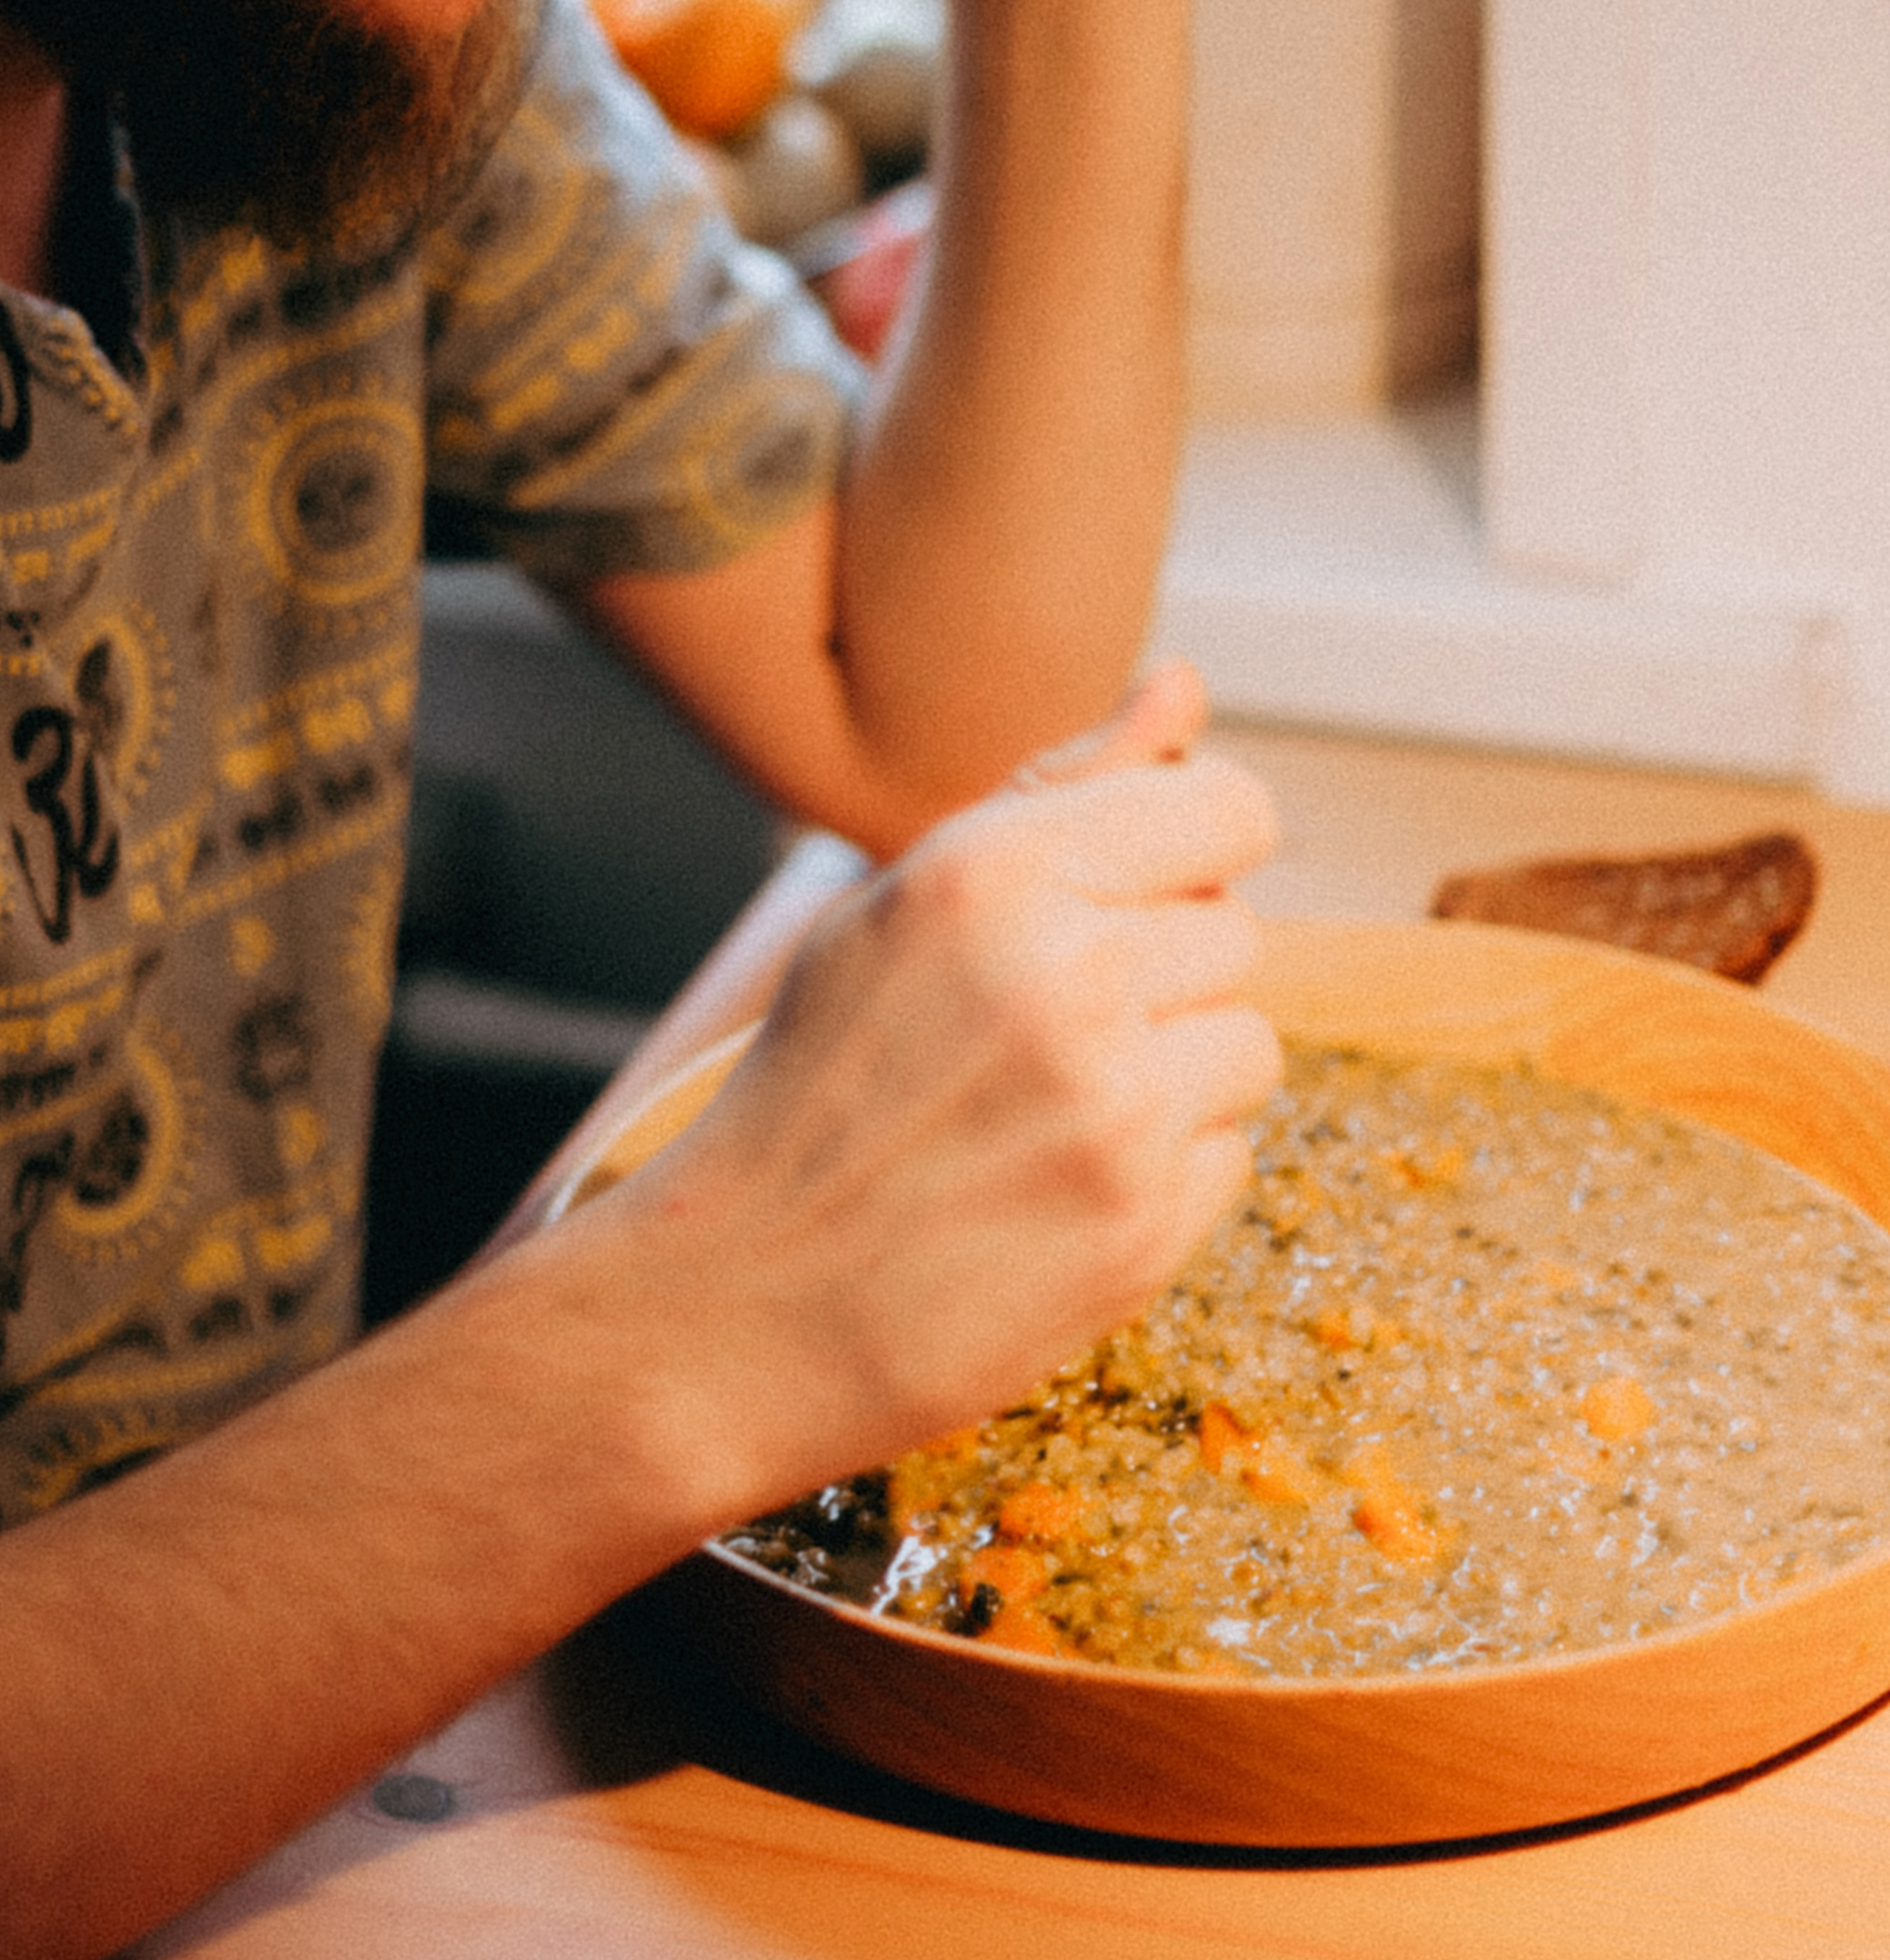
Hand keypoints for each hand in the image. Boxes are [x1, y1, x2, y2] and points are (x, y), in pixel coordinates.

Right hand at [602, 709, 1281, 1508]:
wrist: (736, 1300)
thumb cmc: (819, 1080)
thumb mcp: (908, 902)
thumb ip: (1060, 787)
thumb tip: (1180, 684)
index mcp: (998, 867)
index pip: (1228, 809)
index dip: (1190, 853)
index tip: (1134, 898)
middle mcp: (1068, 971)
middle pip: (1236, 934)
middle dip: (1161, 977)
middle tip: (1037, 1033)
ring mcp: (1113, 1107)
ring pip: (1247, 1047)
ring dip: (1173, 1077)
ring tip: (1046, 1112)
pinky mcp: (1142, 1228)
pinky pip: (1229, 1158)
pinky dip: (1161, 1174)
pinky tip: (1052, 1188)